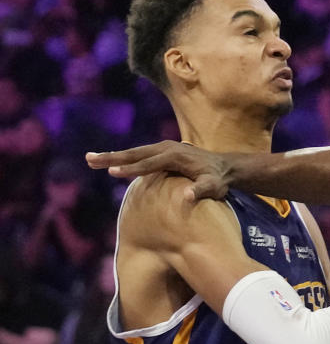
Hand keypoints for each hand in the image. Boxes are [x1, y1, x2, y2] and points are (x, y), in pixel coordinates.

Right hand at [86, 141, 230, 200]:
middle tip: (89, 159)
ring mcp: (164, 148)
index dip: (131, 168)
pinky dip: (124, 157)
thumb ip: (201, 190)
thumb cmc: (218, 180)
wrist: (226, 167)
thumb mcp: (214, 187)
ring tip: (91, 159)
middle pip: (135, 153)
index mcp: (175, 156)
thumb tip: (187, 195)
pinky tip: (111, 162)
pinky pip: (140, 155)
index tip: (112, 172)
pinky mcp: (163, 151)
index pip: (149, 164)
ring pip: (134, 152)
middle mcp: (167, 148)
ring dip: (113, 155)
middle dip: (112, 157)